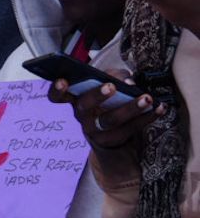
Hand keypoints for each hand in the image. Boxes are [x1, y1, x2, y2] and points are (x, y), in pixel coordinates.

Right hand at [48, 77, 163, 152]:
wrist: (113, 140)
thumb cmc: (109, 105)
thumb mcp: (107, 88)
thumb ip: (113, 76)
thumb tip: (126, 80)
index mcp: (76, 100)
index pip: (58, 96)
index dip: (57, 90)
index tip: (63, 81)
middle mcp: (82, 116)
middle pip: (84, 106)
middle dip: (97, 95)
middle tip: (112, 86)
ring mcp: (95, 130)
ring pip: (110, 120)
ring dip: (130, 107)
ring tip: (147, 98)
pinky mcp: (112, 140)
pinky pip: (131, 129)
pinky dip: (147, 117)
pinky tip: (160, 108)